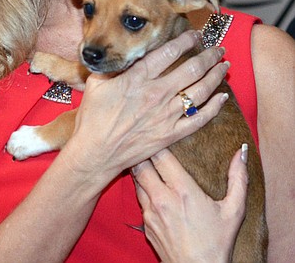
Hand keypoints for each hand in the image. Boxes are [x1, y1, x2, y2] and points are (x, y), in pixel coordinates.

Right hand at [68, 31, 228, 177]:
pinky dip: (215, 107)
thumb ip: (111, 67)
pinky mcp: (171, 134)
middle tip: (219, 48)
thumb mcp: (95, 84)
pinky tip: (223, 97)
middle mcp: (156, 93)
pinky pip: (200, 119)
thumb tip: (119, 53)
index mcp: (137, 78)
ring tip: (224, 66)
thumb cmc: (91, 118)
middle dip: (209, 56)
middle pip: (191, 68)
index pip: (168, 53)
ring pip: (201, 90)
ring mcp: (166, 115)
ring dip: (216, 76)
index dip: (185, 40)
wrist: (95, 152)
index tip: (195, 34)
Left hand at [133, 146, 248, 262]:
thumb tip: (241, 152)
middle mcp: (162, 198)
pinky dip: (143, 191)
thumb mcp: (234, 210)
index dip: (157, 143)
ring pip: (136, 180)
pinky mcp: (144, 223)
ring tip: (148, 164)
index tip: (160, 136)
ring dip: (141, 172)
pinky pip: (139, 199)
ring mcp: (149, 211)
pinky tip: (152, 189)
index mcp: (183, 190)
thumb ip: (238, 178)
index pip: (160, 155)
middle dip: (143, 154)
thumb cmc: (217, 241)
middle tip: (148, 147)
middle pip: (140, 164)